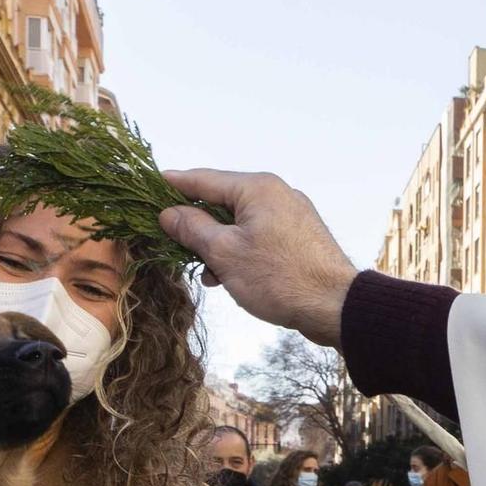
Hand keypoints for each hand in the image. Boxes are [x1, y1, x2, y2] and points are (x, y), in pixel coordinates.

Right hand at [159, 170, 359, 346]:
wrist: (335, 306)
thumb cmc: (279, 277)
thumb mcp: (225, 253)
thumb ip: (193, 229)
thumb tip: (170, 213)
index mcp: (257, 188)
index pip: (204, 179)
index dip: (174, 184)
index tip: (151, 184)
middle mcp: (276, 193)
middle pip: (222, 201)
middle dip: (197, 225)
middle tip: (171, 242)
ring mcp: (291, 215)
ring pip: (240, 223)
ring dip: (218, 245)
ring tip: (208, 275)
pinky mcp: (299, 237)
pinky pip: (259, 236)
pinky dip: (240, 252)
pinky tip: (231, 278)